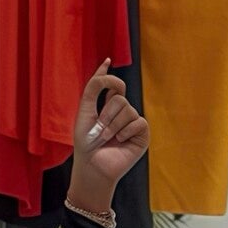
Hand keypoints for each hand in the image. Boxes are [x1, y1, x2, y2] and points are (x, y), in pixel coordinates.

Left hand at [67, 61, 149, 202]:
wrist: (92, 165)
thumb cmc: (86, 142)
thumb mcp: (85, 111)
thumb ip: (93, 88)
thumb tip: (106, 64)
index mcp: (109, 106)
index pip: (113, 85)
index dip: (110, 76)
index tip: (107, 62)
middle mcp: (122, 112)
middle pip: (119, 97)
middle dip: (106, 114)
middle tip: (99, 130)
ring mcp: (133, 123)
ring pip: (127, 110)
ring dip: (113, 126)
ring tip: (107, 139)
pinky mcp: (142, 134)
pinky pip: (138, 122)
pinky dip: (125, 132)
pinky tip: (120, 142)